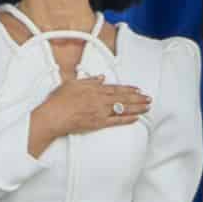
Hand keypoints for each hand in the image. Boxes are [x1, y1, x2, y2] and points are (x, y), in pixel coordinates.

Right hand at [27, 73, 151, 155]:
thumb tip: (100, 78)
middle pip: (123, 98)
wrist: (53, 116)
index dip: (129, 88)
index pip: (116, 88)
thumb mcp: (72, 83)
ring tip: (147, 107)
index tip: (138, 89)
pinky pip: (116, 121)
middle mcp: (100, 100)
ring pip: (123, 108)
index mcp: (95, 89)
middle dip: (138, 98)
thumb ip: (89, 80)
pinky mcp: (98, 123)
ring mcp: (100, 112)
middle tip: (148, 98)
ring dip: (137, 107)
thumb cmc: (59, 101)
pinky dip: (127, 120)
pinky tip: (135, 118)